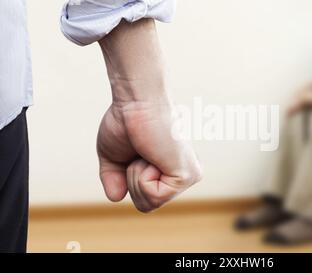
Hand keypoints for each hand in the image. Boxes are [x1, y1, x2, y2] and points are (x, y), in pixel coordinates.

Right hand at [96, 19, 201, 211]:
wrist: (137, 102)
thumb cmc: (127, 121)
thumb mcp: (114, 156)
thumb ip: (114, 179)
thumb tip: (117, 198)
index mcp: (171, 172)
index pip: (145, 200)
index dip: (128, 179)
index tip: (136, 151)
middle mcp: (184, 176)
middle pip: (146, 205)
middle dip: (131, 180)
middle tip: (141, 151)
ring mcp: (188, 177)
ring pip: (149, 203)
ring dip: (136, 176)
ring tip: (147, 151)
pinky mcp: (187, 176)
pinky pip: (153, 196)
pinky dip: (142, 176)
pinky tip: (153, 154)